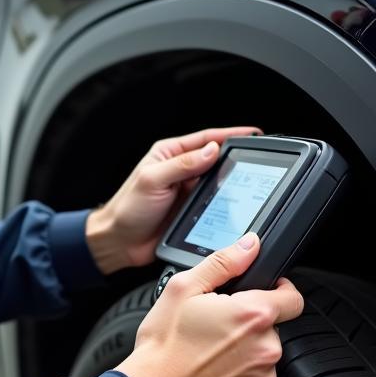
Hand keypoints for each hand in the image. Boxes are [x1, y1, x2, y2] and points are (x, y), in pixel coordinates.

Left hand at [85, 126, 260, 272]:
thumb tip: (211, 150)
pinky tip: (237, 206)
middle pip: (216, 160)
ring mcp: (188, 191)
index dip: (231, 135)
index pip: (206, 139)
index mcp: (170, 154)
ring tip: (251, 184)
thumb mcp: (153, 180)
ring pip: (218, 183)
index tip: (253, 134)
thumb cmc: (127, 208)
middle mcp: (181, 170)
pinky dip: (227, 204)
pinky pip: (215, 204)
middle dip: (236, 160)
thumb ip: (182, 165)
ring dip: (233, 184)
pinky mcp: (192, 211)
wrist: (119, 242)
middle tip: (256, 162)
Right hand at [114, 234, 304, 376]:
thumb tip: (248, 246)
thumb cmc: (163, 344)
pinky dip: (240, 371)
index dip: (279, 290)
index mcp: (252, 315)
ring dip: (245, 347)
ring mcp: (262, 376)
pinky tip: (213, 367)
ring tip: (210, 348)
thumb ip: (223, 263)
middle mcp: (265, 347)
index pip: (293, 297)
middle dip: (250, 321)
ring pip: (264, 351)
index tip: (264, 292)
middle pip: (273, 325)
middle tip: (216, 323)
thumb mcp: (183, 288)